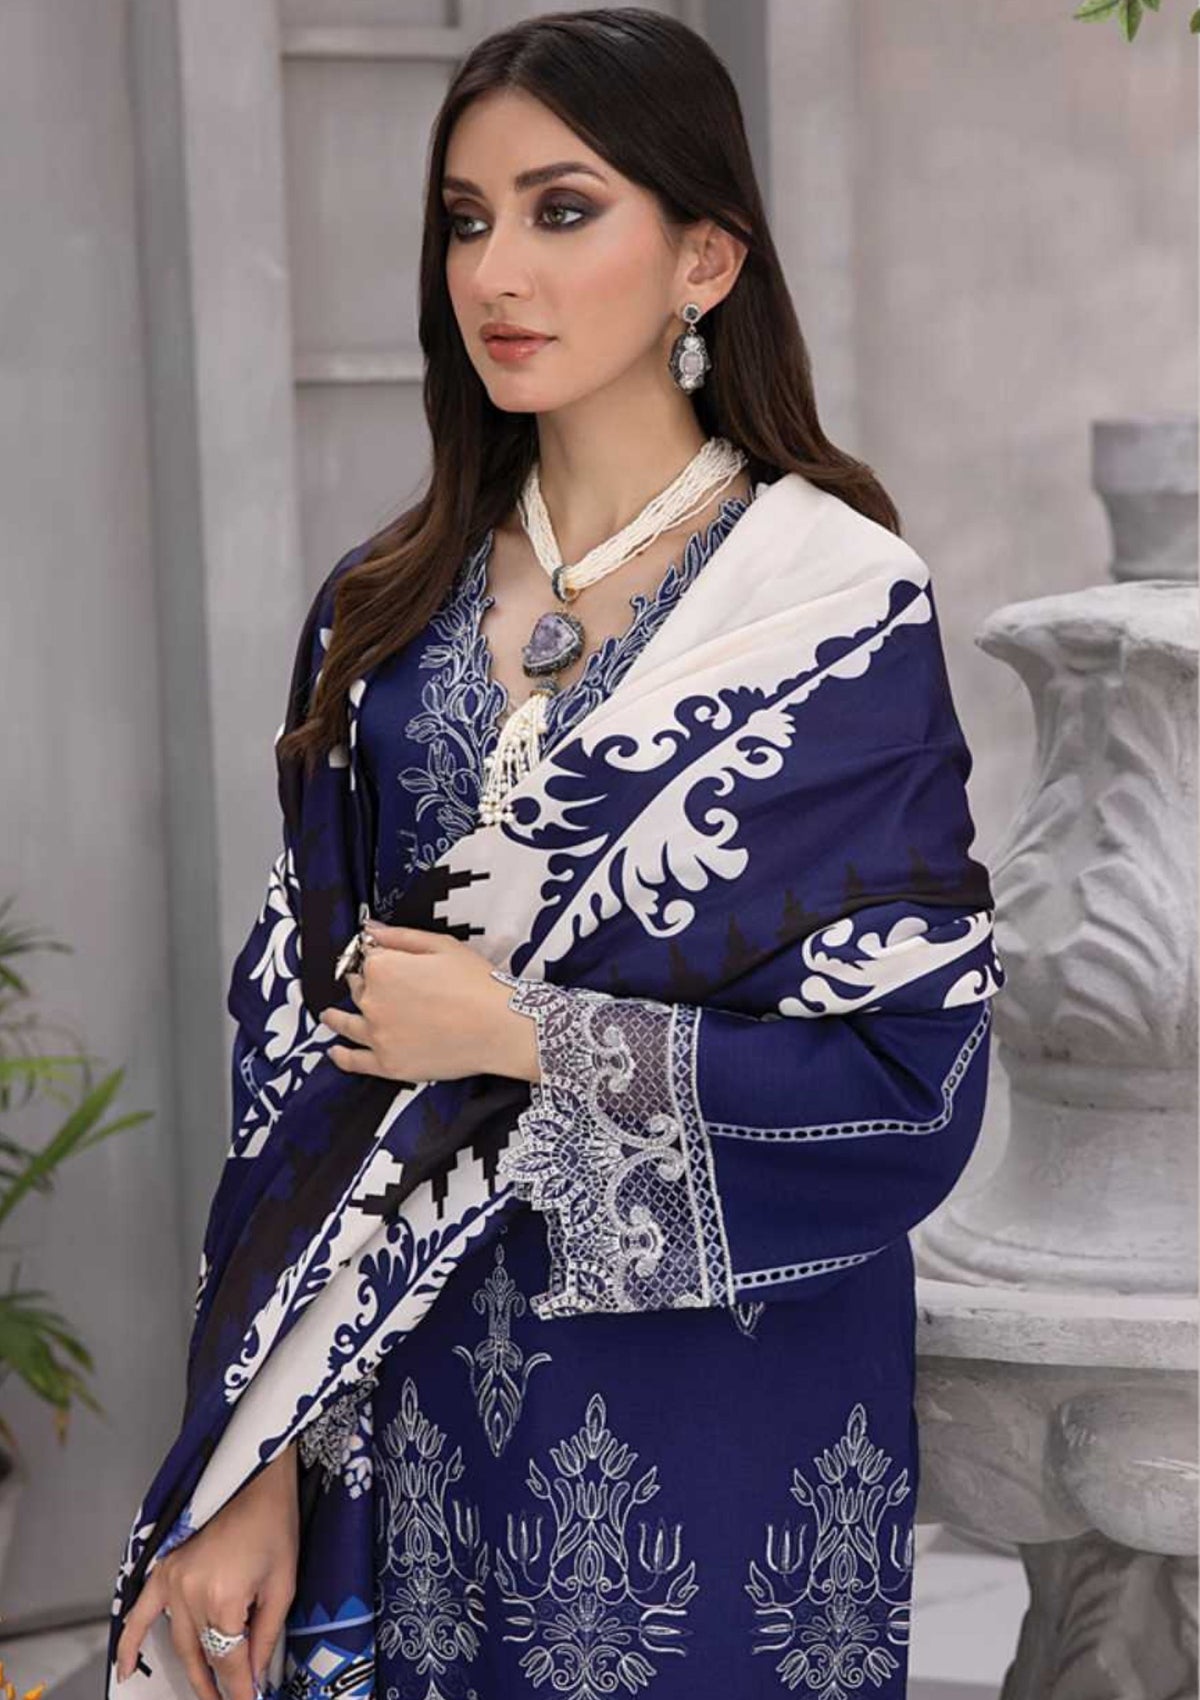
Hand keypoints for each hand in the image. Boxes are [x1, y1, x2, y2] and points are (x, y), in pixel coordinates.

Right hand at [115, 1444, 298, 1699]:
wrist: (256, 1480)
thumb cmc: (276, 1527)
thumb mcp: (283, 1585)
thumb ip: (266, 1636)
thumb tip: (255, 1676)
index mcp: (224, 1602)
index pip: (230, 1662)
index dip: (242, 1688)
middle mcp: (191, 1597)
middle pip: (203, 1657)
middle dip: (217, 1685)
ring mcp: (171, 1584)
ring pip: (179, 1644)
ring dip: (191, 1671)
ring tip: (204, 1693)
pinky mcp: (163, 1570)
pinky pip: (141, 1612)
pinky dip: (129, 1642)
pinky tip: (125, 1668)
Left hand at [320, 923, 539, 1083]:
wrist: (499, 1027)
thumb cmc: (477, 983)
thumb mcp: (441, 946)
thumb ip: (400, 937)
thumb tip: (369, 930)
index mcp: (383, 968)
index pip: (368, 959)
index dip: (377, 957)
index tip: (383, 958)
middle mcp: (372, 1001)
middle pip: (358, 989)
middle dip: (363, 984)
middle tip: (376, 984)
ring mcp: (377, 1036)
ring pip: (347, 1024)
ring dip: (335, 1018)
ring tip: (328, 1016)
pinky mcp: (388, 1065)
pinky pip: (355, 1061)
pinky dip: (341, 1056)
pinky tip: (335, 1051)